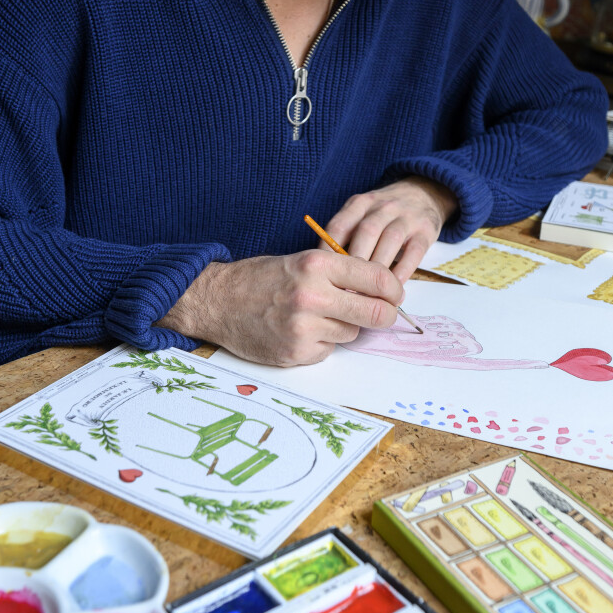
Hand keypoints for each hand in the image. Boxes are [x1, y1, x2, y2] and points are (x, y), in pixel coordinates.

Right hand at [155, 251, 402, 365]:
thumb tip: (382, 291)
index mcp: (316, 265)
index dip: (393, 290)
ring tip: (317, 317)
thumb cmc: (261, 279)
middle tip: (384, 315)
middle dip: (384, 316)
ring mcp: (303, 326)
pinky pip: (328, 350)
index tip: (395, 295)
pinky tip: (300, 332)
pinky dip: (321, 343)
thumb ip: (339, 273)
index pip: (377, 279)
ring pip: (351, 333)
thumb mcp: (301, 261)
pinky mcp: (295, 351)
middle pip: (375, 313)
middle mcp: (311, 294)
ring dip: (343, 328)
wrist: (217, 301)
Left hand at [322, 176, 457, 283]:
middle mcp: (382, 207)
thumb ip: (346, 236)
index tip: (324, 277)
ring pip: (390, 240)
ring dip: (379, 269)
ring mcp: (406, 216)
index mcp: (360, 203)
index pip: (339, 226)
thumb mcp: (362, 214)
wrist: (423, 194)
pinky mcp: (425, 230)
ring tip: (370, 295)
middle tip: (347, 290)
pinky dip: (403, 271)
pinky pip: (413, 251)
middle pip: (366, 232)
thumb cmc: (384, 214)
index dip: (329, 252)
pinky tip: (393, 288)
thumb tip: (328, 271)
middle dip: (356, 263)